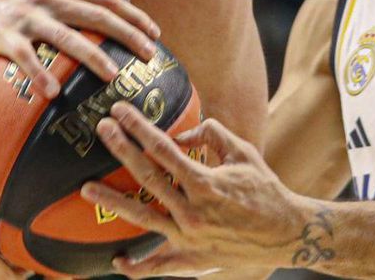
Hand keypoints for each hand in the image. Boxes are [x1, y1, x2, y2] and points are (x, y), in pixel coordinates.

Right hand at [0, 0, 161, 97]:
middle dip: (128, 34)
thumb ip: (64, 0)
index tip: (155, 31)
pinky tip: (53, 93)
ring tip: (113, 75)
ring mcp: (27, 16)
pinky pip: (27, 58)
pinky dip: (41, 75)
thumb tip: (98, 20)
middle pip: (97, 15)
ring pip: (68, 37)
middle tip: (149, 54)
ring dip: (94, 56)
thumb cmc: (0, 0)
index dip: (133, 14)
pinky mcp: (4, 35)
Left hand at [79, 104, 319, 276]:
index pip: (162, 148)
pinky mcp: (192, 261)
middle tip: (101, 129)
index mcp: (205, 182)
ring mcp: (190, 239)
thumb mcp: (243, 153)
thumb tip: (181, 134)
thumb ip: (212, 134)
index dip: (138, 126)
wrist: (287, 234)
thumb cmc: (265, 189)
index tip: (119, 110)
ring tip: (87, 188)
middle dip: (122, 149)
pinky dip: (137, 267)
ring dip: (112, 202)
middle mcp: (193, 211)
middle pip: (147, 177)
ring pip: (142, 219)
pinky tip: (116, 261)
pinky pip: (158, 266)